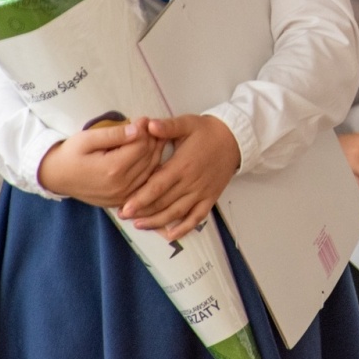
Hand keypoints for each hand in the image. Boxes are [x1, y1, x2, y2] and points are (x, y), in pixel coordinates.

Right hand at [37, 118, 158, 207]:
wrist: (56, 178)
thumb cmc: (70, 154)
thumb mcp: (87, 139)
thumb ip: (113, 134)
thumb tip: (139, 128)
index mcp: (112, 169)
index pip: (142, 146)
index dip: (145, 130)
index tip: (143, 118)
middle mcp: (121, 186)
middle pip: (149, 158)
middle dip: (153, 140)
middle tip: (150, 126)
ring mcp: (123, 196)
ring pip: (151, 171)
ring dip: (155, 152)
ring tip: (151, 137)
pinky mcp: (123, 201)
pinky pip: (145, 183)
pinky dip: (151, 168)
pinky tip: (147, 155)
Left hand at [120, 115, 240, 241]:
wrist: (235, 139)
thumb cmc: (207, 131)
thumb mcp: (187, 123)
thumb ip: (167, 126)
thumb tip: (148, 125)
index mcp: (182, 165)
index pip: (157, 186)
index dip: (140, 199)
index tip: (124, 208)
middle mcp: (191, 182)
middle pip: (163, 203)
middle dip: (142, 212)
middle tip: (123, 216)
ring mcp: (201, 192)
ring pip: (177, 213)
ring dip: (157, 222)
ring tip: (140, 225)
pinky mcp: (210, 198)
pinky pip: (197, 217)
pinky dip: (184, 228)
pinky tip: (170, 235)